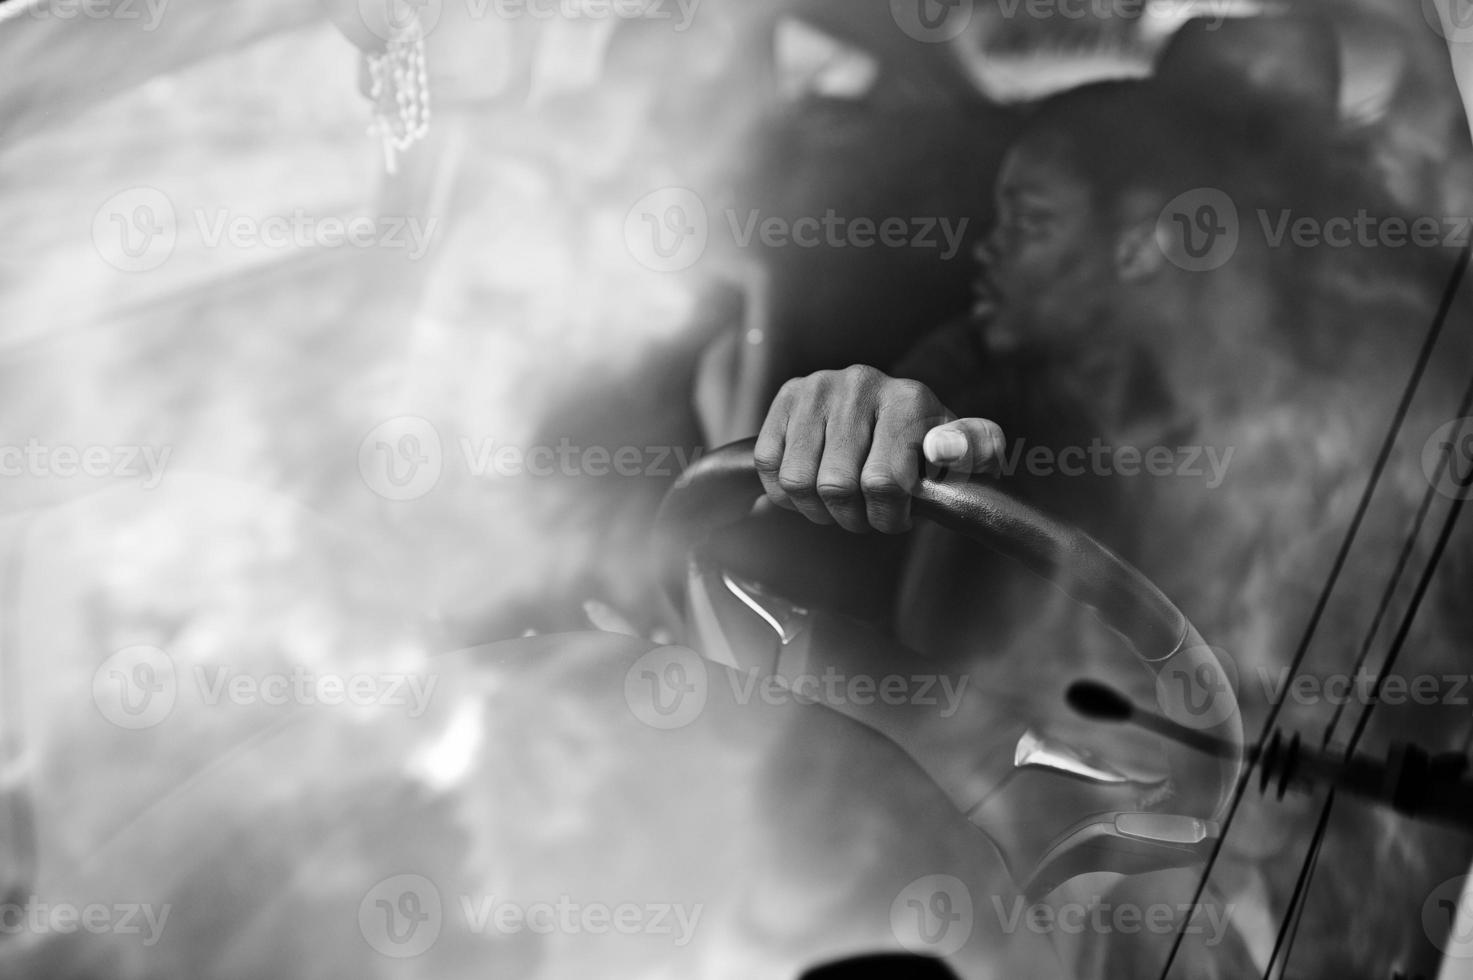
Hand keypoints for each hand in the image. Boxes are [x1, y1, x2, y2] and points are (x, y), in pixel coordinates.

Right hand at [755, 366, 1004, 533]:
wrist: (893, 415)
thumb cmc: (929, 447)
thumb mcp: (969, 452)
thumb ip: (977, 448)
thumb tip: (942, 448)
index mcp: (909, 397)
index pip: (884, 483)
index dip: (888, 517)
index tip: (899, 519)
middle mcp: (860, 382)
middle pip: (836, 486)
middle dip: (853, 518)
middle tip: (866, 517)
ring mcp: (818, 386)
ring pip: (797, 480)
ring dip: (818, 509)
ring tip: (840, 506)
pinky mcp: (786, 397)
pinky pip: (770, 463)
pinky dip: (785, 492)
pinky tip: (811, 490)